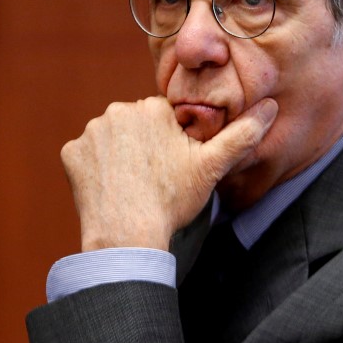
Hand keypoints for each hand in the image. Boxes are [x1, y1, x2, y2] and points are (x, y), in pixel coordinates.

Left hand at [61, 96, 277, 251]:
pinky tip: (110, 187)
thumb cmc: (171, 200)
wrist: (127, 236)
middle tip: (154, 177)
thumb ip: (242, 134)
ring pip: (112, 137)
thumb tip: (271, 106)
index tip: (172, 165)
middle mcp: (117, 111)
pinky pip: (87, 155)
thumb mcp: (212, 166)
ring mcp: (90, 132)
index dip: (171, 141)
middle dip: (145, 143)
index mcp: (151, 107)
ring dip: (119, 154)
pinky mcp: (71, 153)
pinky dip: (96, 168)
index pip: (164, 117)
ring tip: (133, 183)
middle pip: (136, 124)